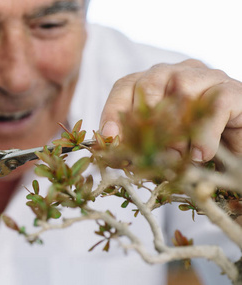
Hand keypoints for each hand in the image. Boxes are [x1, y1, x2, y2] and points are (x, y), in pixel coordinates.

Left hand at [99, 59, 241, 161]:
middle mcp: (179, 73)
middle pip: (148, 83)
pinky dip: (204, 134)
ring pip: (181, 90)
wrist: (235, 156)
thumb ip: (137, 143)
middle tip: (151, 153)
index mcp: (156, 83)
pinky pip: (215, 105)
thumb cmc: (193, 147)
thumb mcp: (159, 146)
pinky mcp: (235, 91)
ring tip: (179, 157)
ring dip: (175, 130)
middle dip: (145, 123)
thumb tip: (110, 145)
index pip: (126, 86)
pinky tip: (201, 154)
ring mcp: (208, 77)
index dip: (113, 110)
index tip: (109, 137)